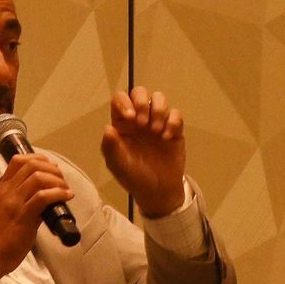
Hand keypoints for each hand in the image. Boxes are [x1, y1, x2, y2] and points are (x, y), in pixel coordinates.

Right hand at [0, 153, 72, 276]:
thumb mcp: (7, 211)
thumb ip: (24, 201)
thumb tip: (46, 197)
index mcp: (2, 189)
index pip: (18, 160)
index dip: (39, 159)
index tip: (52, 167)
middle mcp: (7, 192)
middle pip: (31, 165)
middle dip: (52, 169)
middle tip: (62, 180)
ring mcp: (14, 203)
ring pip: (38, 178)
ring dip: (57, 181)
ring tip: (66, 190)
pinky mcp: (23, 216)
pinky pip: (43, 197)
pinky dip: (59, 193)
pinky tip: (66, 197)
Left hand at [100, 86, 186, 216]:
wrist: (157, 191)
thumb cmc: (134, 177)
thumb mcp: (118, 165)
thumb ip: (110, 147)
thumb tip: (108, 128)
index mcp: (122, 124)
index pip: (120, 99)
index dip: (124, 102)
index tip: (130, 118)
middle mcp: (139, 119)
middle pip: (140, 92)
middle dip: (142, 102)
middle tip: (143, 123)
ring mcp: (157, 123)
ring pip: (159, 99)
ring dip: (158, 110)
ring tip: (155, 131)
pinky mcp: (174, 130)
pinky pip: (176, 115)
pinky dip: (172, 122)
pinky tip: (167, 138)